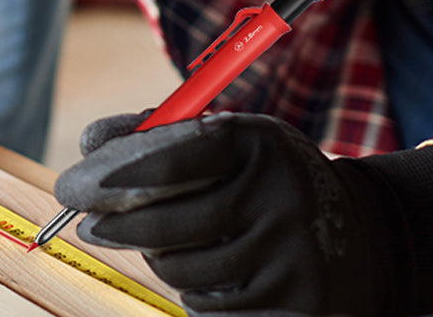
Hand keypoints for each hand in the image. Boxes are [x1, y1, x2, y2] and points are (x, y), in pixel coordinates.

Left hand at [56, 112, 432, 315]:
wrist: (358, 235)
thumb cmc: (273, 178)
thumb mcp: (234, 139)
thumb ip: (164, 133)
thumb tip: (90, 142)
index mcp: (261, 144)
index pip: (177, 156)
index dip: (117, 171)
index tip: (73, 183)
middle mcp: (279, 197)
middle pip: (168, 222)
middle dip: (115, 222)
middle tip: (88, 219)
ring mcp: (288, 257)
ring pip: (181, 268)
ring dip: (159, 254)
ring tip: (172, 235)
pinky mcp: (289, 307)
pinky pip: (207, 305)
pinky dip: (193, 286)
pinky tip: (210, 265)